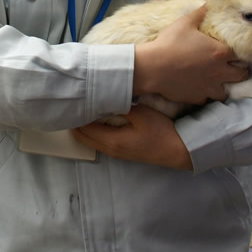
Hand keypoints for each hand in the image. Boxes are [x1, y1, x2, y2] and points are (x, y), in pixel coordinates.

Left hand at [73, 106, 191, 169]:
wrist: (177, 150)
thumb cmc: (160, 132)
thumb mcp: (141, 114)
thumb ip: (120, 106)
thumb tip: (103, 98)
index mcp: (112, 141)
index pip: (84, 128)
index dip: (76, 115)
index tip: (74, 100)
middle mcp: (110, 150)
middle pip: (82, 138)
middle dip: (75, 122)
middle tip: (74, 104)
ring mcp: (116, 153)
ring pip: (90, 141)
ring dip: (84, 127)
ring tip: (84, 109)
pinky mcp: (122, 152)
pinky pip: (99, 141)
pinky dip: (93, 131)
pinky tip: (98, 119)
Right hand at [132, 4, 248, 104]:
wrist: (153, 67)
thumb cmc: (169, 43)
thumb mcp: (185, 23)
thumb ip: (200, 13)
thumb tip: (210, 2)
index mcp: (219, 52)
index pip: (241, 55)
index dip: (239, 53)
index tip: (235, 53)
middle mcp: (219, 72)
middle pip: (241, 75)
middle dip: (239, 71)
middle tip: (232, 68)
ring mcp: (209, 87)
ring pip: (226, 91)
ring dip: (223, 86)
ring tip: (216, 80)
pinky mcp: (197, 97)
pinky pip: (206, 98)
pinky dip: (205, 94)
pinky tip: (198, 87)